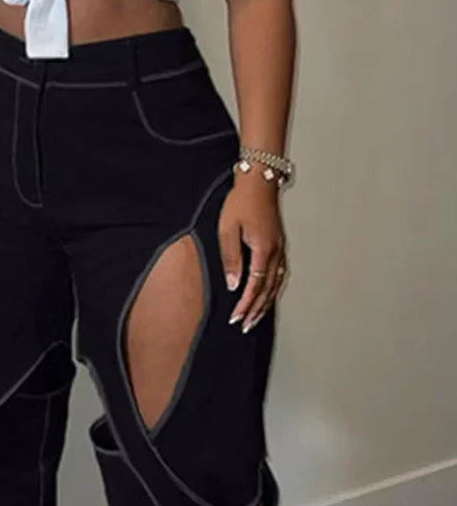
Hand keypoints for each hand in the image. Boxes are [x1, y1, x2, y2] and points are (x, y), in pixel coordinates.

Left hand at [217, 168, 288, 332]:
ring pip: (275, 284)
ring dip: (265, 303)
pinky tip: (266, 297)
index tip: (235, 317)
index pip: (254, 285)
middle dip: (255, 310)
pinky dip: (272, 290)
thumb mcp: (227, 229)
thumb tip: (234, 285)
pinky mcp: (278, 245)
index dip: (245, 304)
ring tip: (255, 318)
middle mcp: (275, 252)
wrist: (259, 180)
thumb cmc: (241, 201)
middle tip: (244, 325)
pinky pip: (279, 275)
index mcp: (263, 249)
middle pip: (267, 289)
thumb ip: (231, 259)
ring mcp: (279, 249)